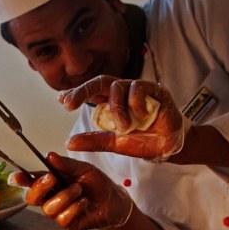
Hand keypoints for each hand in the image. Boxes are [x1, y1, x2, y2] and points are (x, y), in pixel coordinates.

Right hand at [21, 152, 133, 229]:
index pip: (31, 181)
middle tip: (52, 178)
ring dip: (64, 196)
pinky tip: (83, 202)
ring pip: (48, 209)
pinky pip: (62, 218)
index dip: (21, 179)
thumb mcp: (82, 169)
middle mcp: (51, 198)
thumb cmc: (97, 184)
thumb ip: (65, 164)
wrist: (115, 200)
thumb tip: (49, 156)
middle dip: (40, 187)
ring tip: (79, 190)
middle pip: (32, 198)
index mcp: (51, 182)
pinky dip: (74, 208)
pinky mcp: (68, 224)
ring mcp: (58, 213)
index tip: (15, 177)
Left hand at [59, 76, 188, 162]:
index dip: (76, 93)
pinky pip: (139, 87)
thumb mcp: (114, 143)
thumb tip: (69, 143)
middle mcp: (122, 93)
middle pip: (99, 82)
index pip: (90, 92)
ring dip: (116, 107)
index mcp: (110, 103)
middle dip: (82, 91)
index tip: (60, 99)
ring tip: (123, 126)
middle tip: (69, 103)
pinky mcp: (154, 90)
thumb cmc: (142, 141)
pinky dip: (135, 102)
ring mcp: (138, 89)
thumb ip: (94, 141)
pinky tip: (141, 116)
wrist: (168, 147)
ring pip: (117, 86)